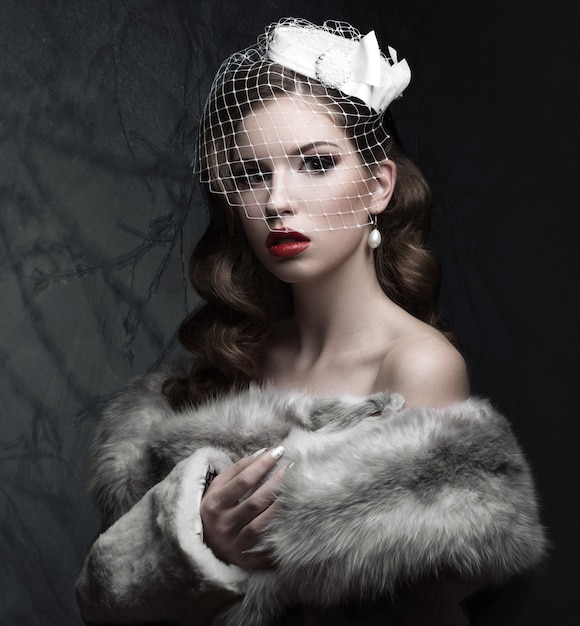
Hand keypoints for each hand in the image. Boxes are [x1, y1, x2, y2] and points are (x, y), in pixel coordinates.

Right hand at [200, 447, 287, 568]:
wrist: (203, 546)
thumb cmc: (215, 508)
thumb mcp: (218, 487)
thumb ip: (238, 469)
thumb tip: (265, 453)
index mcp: (213, 505)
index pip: (243, 481)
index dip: (262, 465)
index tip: (279, 451)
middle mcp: (223, 526)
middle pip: (256, 502)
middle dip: (276, 482)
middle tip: (292, 466)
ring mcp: (235, 545)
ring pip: (264, 524)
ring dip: (282, 505)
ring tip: (297, 488)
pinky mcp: (247, 561)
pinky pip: (268, 547)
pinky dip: (281, 533)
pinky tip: (294, 517)